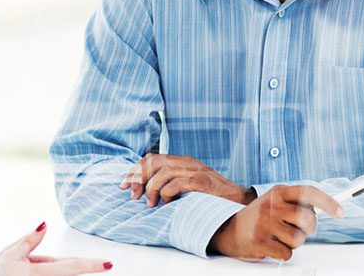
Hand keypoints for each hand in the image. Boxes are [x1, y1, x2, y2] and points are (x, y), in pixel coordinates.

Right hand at [0, 222, 111, 274]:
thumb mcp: (12, 251)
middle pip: (70, 272)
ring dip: (70, 269)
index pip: (70, 267)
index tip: (108, 264)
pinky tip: (58, 266)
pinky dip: (60, 271)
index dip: (91, 265)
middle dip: (85, 267)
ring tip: (68, 261)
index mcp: (37, 272)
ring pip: (63, 275)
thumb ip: (30, 240)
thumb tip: (44, 224)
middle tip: (103, 264)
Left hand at [119, 154, 250, 206]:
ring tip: (151, 204)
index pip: (152, 158)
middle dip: (138, 178)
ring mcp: (196, 171)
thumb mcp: (188, 188)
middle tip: (133, 196)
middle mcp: (188, 163)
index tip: (124, 186)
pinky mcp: (203, 182)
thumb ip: (171, 185)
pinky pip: (177, 183)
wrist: (239, 202)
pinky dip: (167, 193)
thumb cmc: (211, 199)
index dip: (135, 171)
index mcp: (183, 162)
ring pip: (163, 171)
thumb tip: (144, 193)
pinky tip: (166, 204)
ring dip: (152, 188)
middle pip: (154, 162)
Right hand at [208, 185, 343, 260]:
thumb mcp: (277, 201)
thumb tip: (331, 208)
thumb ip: (299, 203)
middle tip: (300, 229)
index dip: (328, 202)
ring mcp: (265, 222)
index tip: (341, 212)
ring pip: (298, 239)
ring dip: (294, 242)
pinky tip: (273, 245)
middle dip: (309, 229)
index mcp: (279, 192)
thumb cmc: (261, 217)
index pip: (309, 192)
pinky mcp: (260, 240)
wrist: (231, 230)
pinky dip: (283, 253)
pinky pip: (287, 253)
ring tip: (281, 237)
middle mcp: (272, 204)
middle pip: (307, 219)